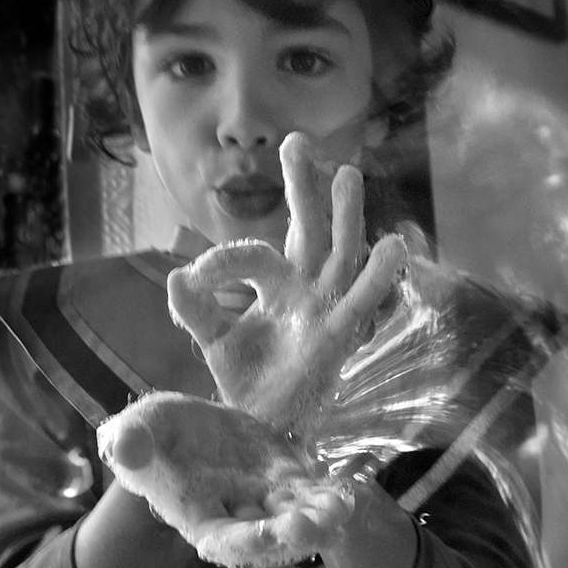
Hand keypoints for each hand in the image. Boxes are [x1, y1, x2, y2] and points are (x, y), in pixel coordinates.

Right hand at [98, 391, 354, 567]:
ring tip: (342, 507)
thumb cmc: (151, 435)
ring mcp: (266, 496)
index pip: (223, 540)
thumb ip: (129, 440)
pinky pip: (312, 489)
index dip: (246, 541)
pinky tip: (350, 487)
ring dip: (320, 515)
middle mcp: (237, 514)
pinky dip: (329, 491)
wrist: (182, 426)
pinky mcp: (287, 474)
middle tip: (318, 524)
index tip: (269, 536)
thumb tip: (124, 448)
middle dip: (293, 534)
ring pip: (297, 513)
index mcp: (198, 514)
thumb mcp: (135, 430)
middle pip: (269, 535)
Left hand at [167, 133, 406, 436]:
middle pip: (308, 228)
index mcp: (274, 284)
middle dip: (303, 187)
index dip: (220, 261)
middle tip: (295, 141)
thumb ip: (195, 310)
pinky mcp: (338, 335)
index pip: (251, 255)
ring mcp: (324, 308)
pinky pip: (361, 302)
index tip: (191, 280)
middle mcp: (304, 287)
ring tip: (346, 173)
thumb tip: (174, 277)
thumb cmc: (247, 380)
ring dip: (344, 215)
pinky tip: (393, 244)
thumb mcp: (213, 340)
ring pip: (339, 253)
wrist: (262, 426)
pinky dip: (378, 276)